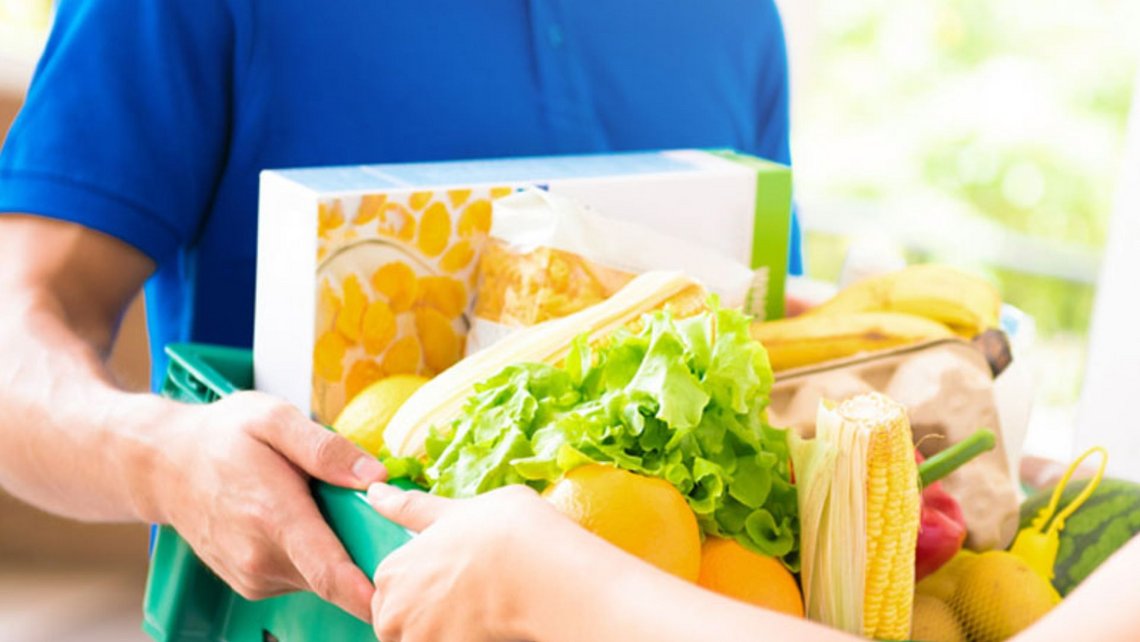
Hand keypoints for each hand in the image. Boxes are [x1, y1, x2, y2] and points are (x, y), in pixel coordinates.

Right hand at [141, 391, 385, 620]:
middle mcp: (262, 558)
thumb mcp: (273, 419)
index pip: (330, 573)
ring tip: (324, 508)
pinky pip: (301, 576)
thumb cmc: (223, 437)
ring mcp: (254, 577)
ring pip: (320, 577)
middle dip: (364, 555)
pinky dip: (313, 555)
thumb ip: (325, 448)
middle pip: (336, 575)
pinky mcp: (252, 583)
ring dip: (336, 552)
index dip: (367, 594)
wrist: (164, 466)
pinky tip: (301, 521)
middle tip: (374, 517)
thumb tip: (374, 475)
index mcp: (274, 518)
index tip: (398, 599)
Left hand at [367, 483, 567, 640]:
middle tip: (466, 596)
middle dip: (425, 614)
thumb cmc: (506, 533)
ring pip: (421, 639)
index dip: (423, 581)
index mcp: (393, 571)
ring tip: (477, 613)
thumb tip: (375, 492)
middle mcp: (396, 613)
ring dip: (443, 631)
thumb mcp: (457, 509)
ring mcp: (420, 641)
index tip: (452, 575)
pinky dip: (464, 638)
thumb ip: (412, 508)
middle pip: (399, 621)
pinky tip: (488, 626)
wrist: (547, 576)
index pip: (390, 586)